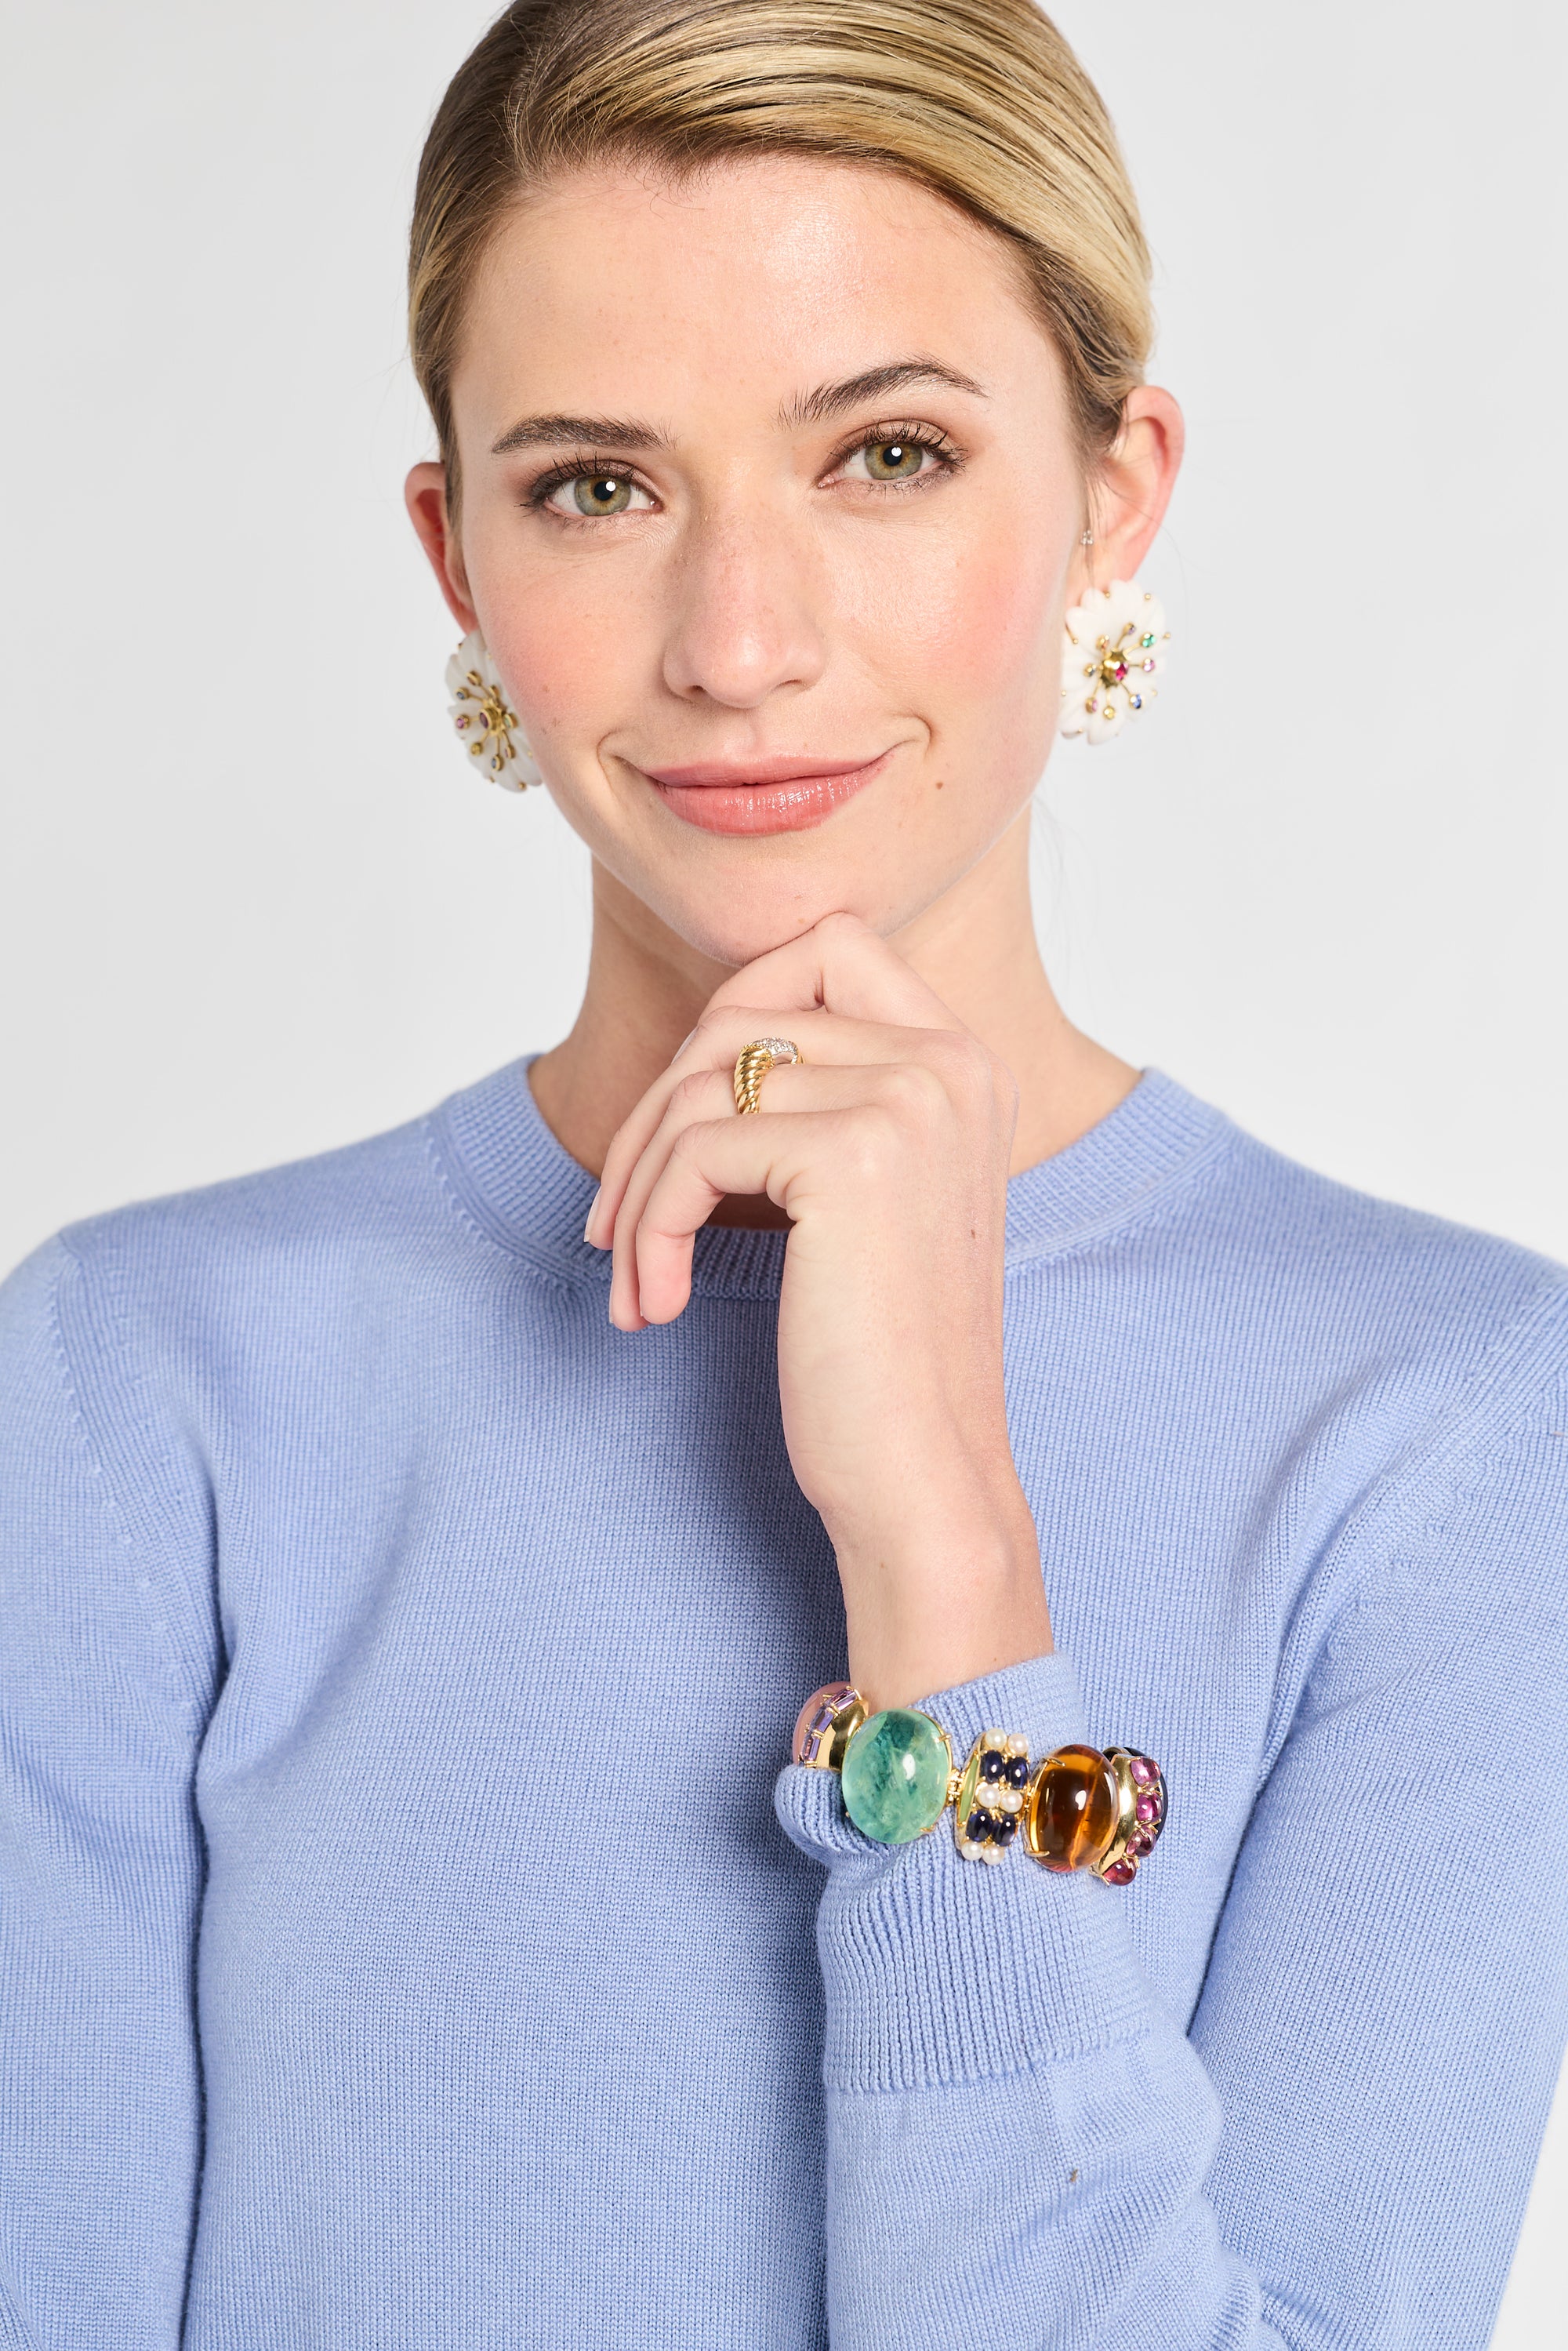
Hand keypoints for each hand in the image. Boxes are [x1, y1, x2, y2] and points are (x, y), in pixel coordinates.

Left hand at [584, 913, 1052, 1709]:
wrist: (923, 1480)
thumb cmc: (880, 1362)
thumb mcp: (863, 1204)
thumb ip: (822, 1103)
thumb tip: (697, 1051)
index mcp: (966, 1063)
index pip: (827, 947)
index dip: (732, 1017)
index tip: (688, 1129)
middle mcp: (952, 1062)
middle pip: (743, 1011)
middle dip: (656, 1108)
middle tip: (620, 1217)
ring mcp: (911, 1100)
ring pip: (704, 1084)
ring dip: (637, 1183)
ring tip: (630, 1274)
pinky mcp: (853, 1157)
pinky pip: (693, 1152)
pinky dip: (647, 1230)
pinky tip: (650, 1308)